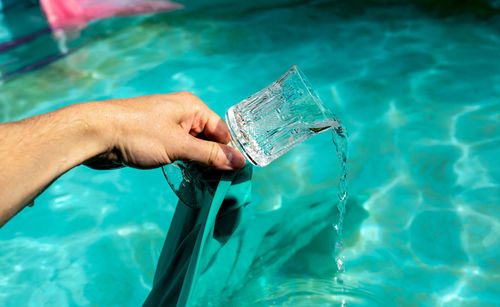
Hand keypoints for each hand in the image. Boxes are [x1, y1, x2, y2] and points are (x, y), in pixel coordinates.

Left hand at [85, 91, 245, 169]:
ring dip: (200, 163)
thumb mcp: (179, 146)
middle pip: (209, 139)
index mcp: (192, 107)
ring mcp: (168, 126)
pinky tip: (190, 176)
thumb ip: (210, 156)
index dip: (229, 152)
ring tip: (208, 183)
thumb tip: (239, 162)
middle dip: (215, 159)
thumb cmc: (138, 134)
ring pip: (194, 146)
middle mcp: (183, 114)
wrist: (96, 133)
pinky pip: (179, 150)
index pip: (222, 131)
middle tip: (221, 183)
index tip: (235, 175)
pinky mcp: (156, 138)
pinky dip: (186, 162)